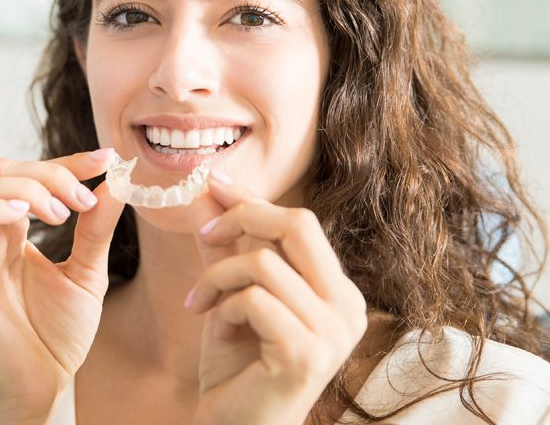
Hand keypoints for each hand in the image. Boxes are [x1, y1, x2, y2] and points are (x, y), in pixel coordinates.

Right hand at [0, 149, 125, 423]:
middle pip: (0, 170)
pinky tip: (26, 219)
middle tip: (83, 199)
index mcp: (14, 233)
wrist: (40, 388)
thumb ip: (95, 230)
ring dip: (25, 188)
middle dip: (48, 172)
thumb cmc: (56, 337)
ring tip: (61, 215)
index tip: (105, 159)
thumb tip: (115, 183)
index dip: (66, 161)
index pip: (31, 176)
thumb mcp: (87, 274)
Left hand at [185, 171, 368, 424]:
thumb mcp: (230, 294)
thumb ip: (225, 246)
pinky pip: (254, 299)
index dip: (253, 199)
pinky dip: (223, 307)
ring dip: (218, 276)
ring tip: (201, 303)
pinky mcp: (307, 353)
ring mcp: (334, 332)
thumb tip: (208, 190)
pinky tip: (216, 331)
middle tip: (204, 235)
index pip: (300, 223)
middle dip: (242, 217)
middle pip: (298, 224)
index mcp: (338, 291)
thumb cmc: (237, 367)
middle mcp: (348, 307)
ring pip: (264, 262)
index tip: (212, 182)